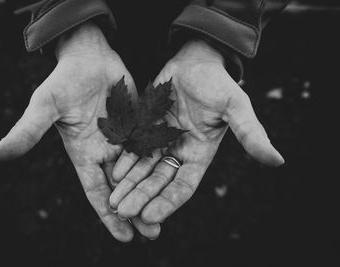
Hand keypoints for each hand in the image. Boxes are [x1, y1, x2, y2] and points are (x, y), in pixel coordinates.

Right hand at [0, 23, 159, 241]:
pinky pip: (153, 148)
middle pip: (123, 188)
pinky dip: (161, 164)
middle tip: (152, 233)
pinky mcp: (140, 125)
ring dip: (152, 192)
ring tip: (165, 214)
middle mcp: (106, 151)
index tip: (124, 238)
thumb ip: (27, 131)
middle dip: (136, 210)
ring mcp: (125, 139)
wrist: (89, 56)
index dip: (109, 215)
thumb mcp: (45, 106)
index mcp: (85, 154)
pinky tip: (175, 178)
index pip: (97, 192)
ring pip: (141, 172)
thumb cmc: (64, 79)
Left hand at [109, 40, 283, 222]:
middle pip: (158, 181)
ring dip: (129, 185)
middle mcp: (179, 151)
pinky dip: (124, 161)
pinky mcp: (146, 128)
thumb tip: (278, 160)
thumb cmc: (217, 82)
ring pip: (143, 168)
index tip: (150, 215)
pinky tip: (112, 173)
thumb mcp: (236, 107)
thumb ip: (251, 133)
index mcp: (200, 154)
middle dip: (141, 197)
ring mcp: (161, 140)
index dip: (167, 201)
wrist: (195, 60)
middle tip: (123, 212)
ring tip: (113, 201)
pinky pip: (133, 148)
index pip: (183, 185)